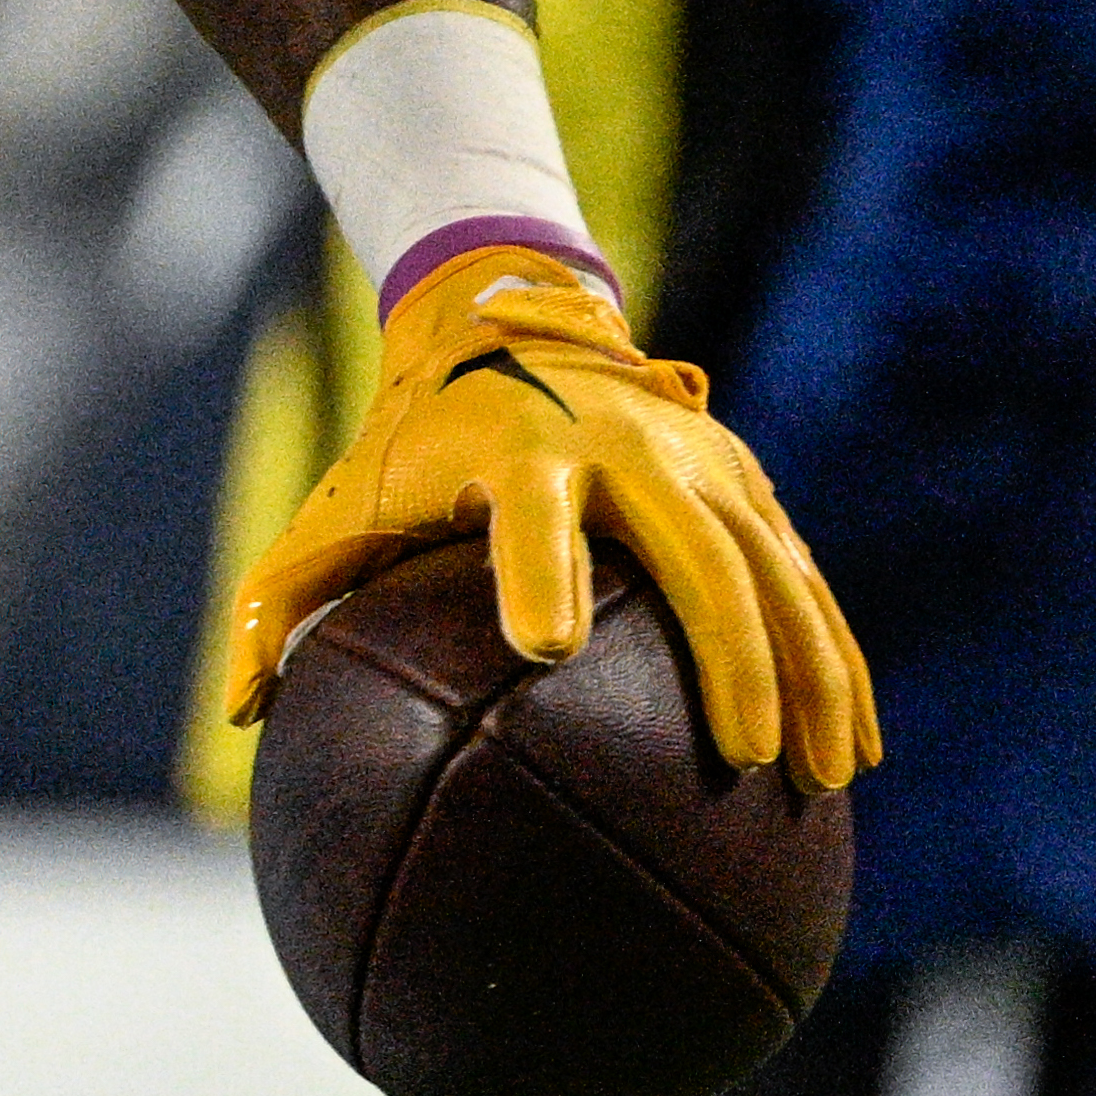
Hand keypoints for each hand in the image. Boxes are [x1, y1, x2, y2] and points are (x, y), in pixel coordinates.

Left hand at [219, 239, 881, 786]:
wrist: (508, 317)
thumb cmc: (410, 442)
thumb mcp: (336, 505)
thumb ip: (279, 602)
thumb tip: (243, 717)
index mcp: (520, 454)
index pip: (533, 516)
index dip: (538, 570)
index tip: (545, 646)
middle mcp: (626, 450)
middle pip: (698, 555)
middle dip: (728, 656)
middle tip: (740, 759)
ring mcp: (700, 462)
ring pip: (775, 572)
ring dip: (809, 674)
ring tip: (824, 778)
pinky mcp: (745, 481)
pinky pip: (802, 578)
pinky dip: (832, 658)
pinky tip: (853, 749)